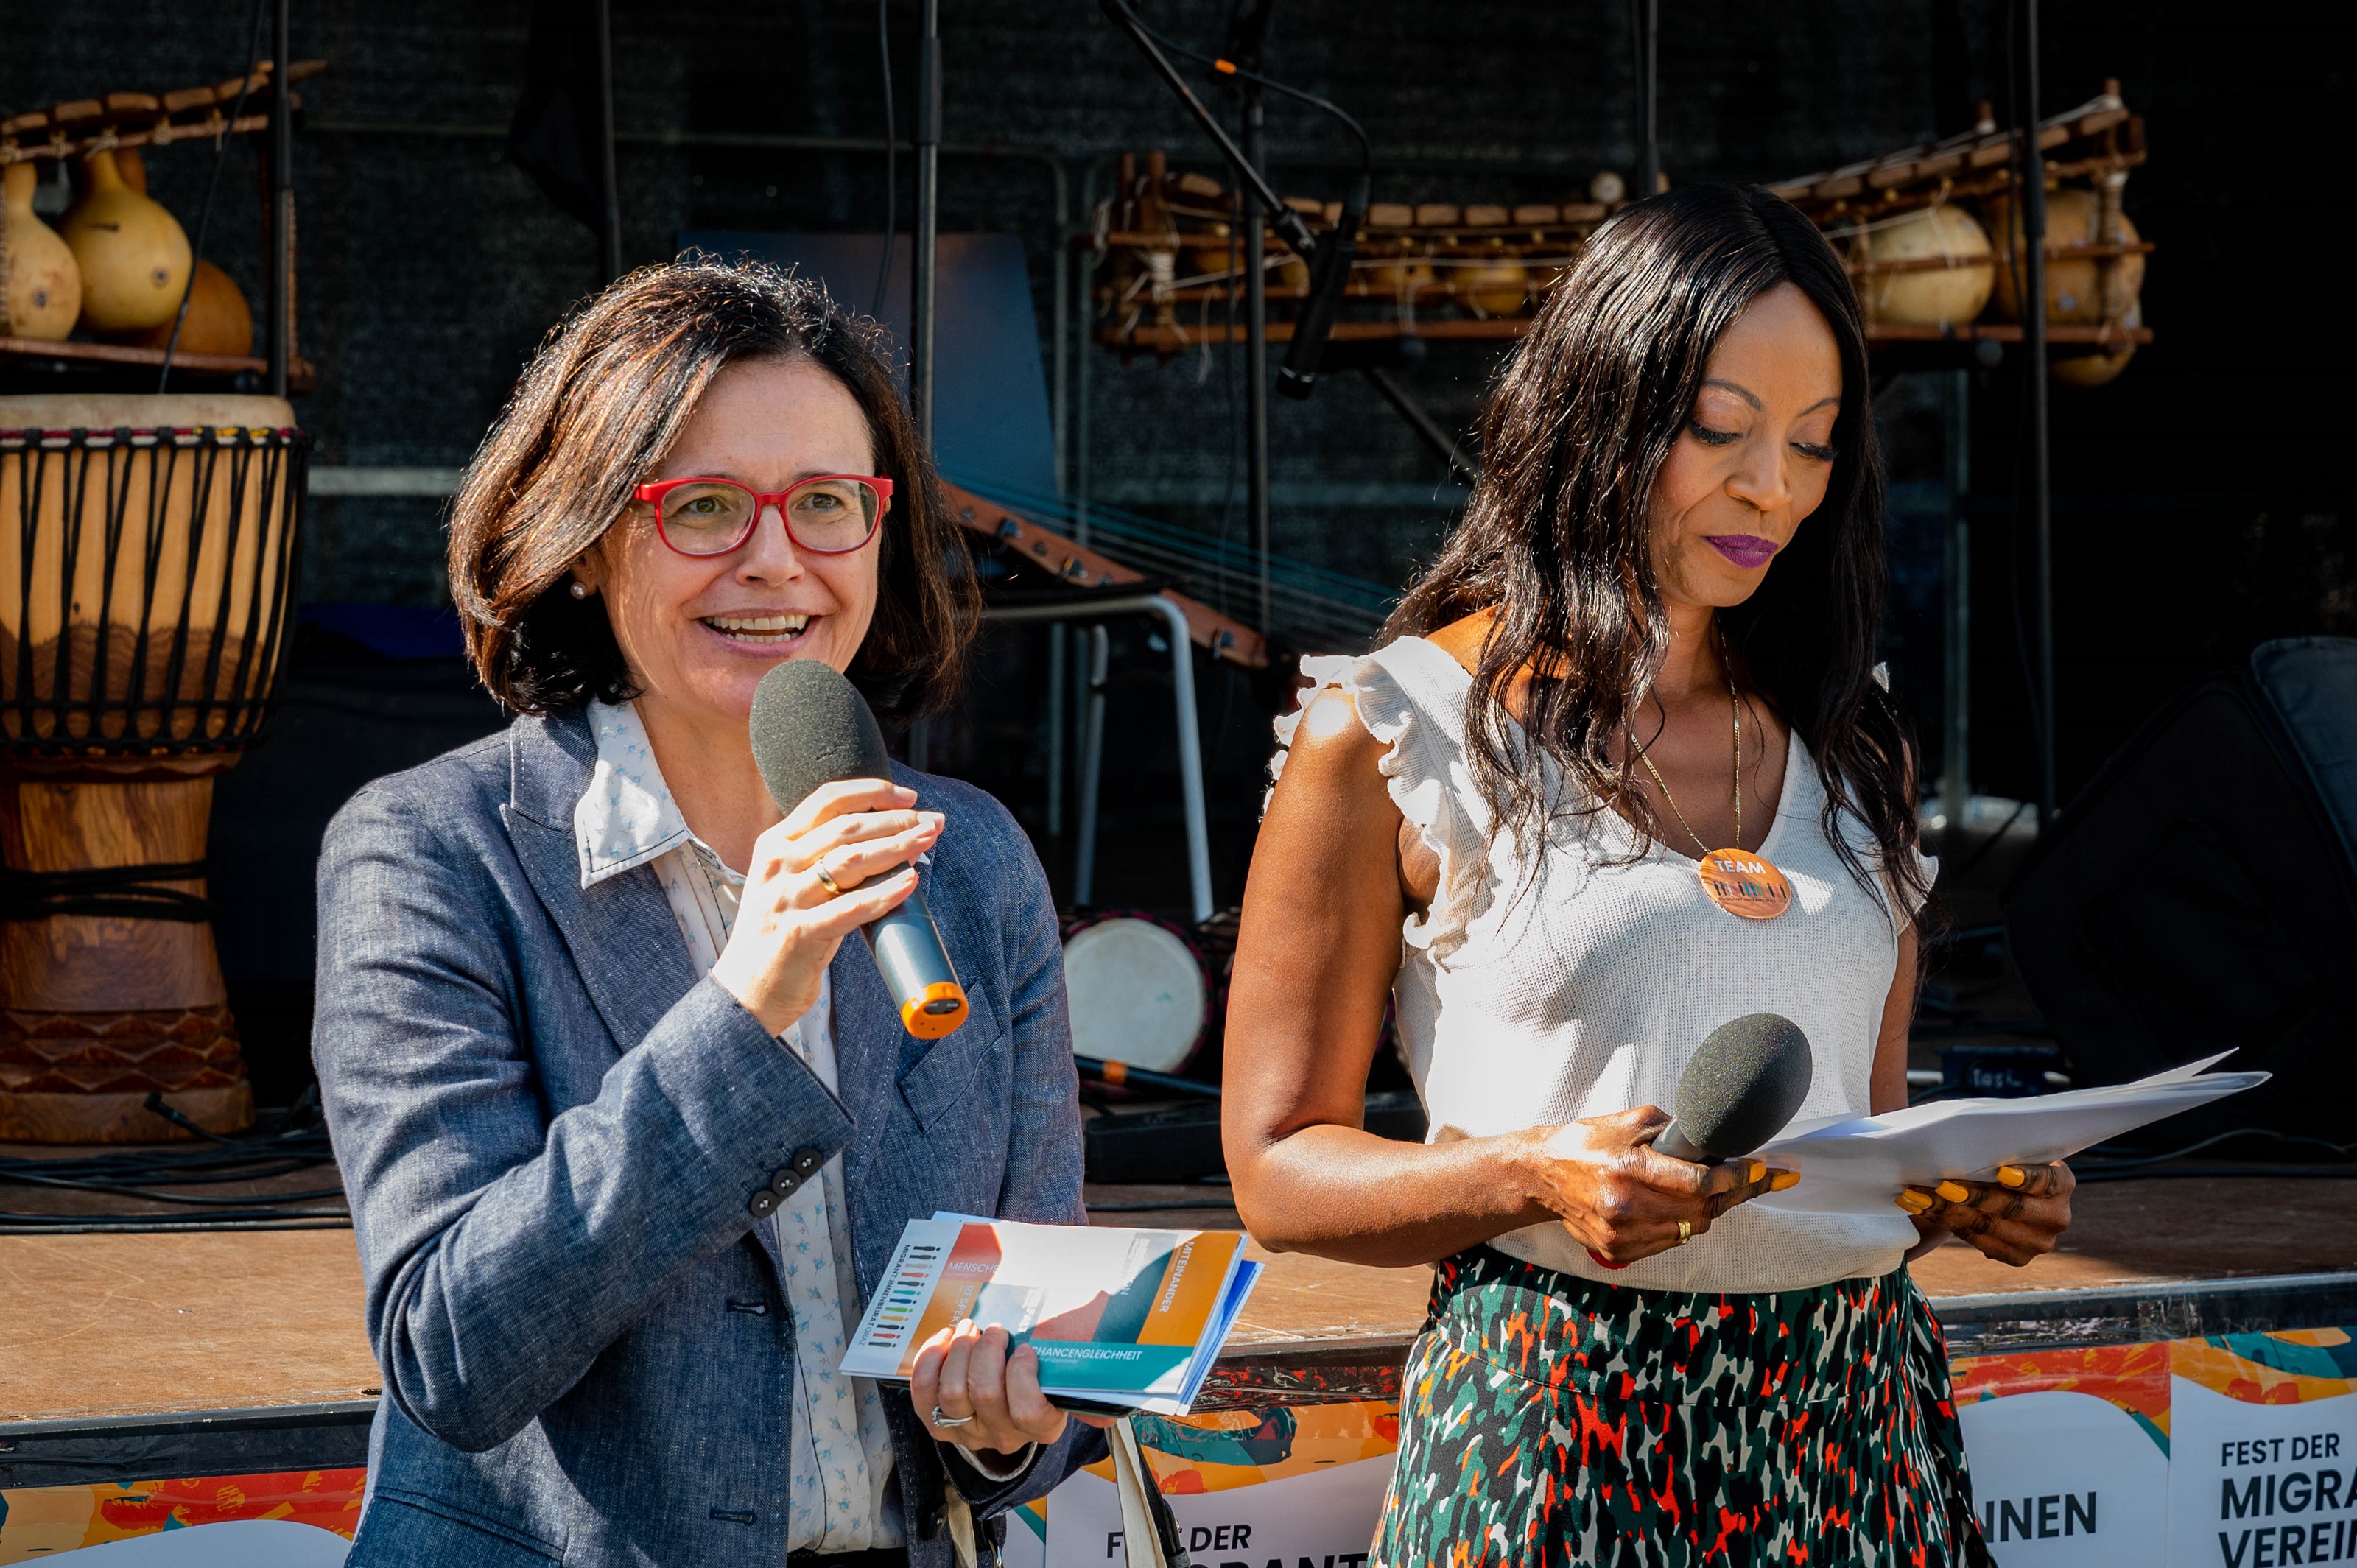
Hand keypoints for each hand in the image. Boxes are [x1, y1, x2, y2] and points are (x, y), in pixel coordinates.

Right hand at [711, 779, 942, 1034]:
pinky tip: (910, 882)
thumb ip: (824, 859)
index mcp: (774, 844)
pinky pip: (851, 908)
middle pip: (846, 828)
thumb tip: (890, 839)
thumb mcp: (791, 884)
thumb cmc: (781, 934)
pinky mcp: (799, 934)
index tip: (908, 797)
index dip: (872, 792)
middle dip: (895, 821)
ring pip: (851, 861)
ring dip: (897, 847)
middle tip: (931, 822)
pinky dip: (885, 893)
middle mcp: (777, 865)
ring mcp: (786, 899)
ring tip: (927, 841)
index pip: (827, 800)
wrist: (747, 990)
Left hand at [911, 1320, 1107, 1464]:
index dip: (1023, 1375)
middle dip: (987, 1351)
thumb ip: (1089, 1389)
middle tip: (994, 1328)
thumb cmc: (1044, 1373)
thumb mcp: (1070, 1378)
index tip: (1026, 1347)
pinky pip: (925, 1396)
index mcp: (1042, 1426)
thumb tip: (1111, 1413)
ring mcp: (969, 1432)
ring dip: (959, 1352)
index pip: (1029, 1411)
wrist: (1011, 1395)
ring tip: (969, 1329)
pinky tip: (944, 1340)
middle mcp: (1004, 1435)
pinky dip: (930, 1362)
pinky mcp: (939, 1423)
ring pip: (954, 1394)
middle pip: (986, 1395)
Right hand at [1513, 1107, 1791, 1266]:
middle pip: (1702, 1209)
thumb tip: (1715, 1142)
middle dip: (1733, 1192)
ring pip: (1690, 1228)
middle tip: (1755, 1179)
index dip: (1736, 1177)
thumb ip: (1672, 1130)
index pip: (1698, 1181)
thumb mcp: (1628, 1121)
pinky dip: (1682, 1225)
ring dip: (1708, 1208)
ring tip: (1715, 1189)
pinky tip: (1678, 1207)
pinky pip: (1670, 1242)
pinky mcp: (1618, 1251)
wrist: (1541, 1175)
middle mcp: (1624, 1205)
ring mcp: (1621, 1233)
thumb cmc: (1586, 1143)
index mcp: (1627, 1167)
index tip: (1761, 1168)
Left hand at [1898, 1161, 2074, 1265]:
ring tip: (1918, 1195)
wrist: (2007, 1192)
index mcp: (2063, 1184)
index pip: (2047, 1180)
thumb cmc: (2004, 1161)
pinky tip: (1923, 1208)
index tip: (2001, 1172)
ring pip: (1988, 1226)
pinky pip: (1978, 1241)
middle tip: (1939, 1183)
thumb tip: (1964, 1143)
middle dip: (1972, 1195)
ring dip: (1947, 1210)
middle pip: (2011, 1207)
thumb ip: (2001, 1149)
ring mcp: (2039, 1242)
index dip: (2026, 1178)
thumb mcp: (2013, 1151)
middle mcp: (2057, 1217)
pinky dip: (1946, 1222)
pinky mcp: (2018, 1257)